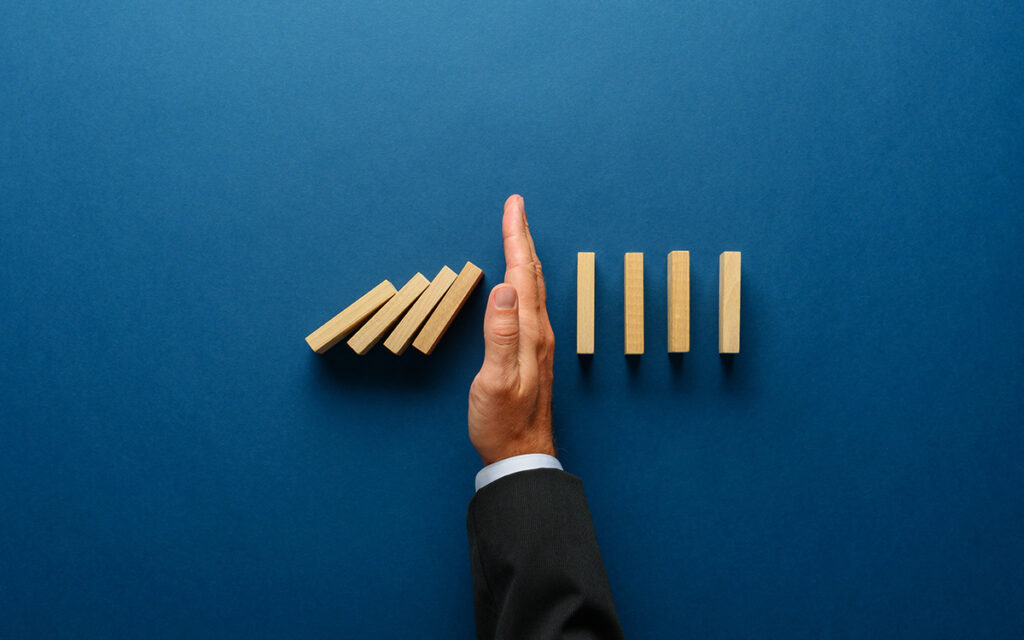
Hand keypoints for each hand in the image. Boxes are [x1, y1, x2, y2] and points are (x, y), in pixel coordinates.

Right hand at [468, 195, 555, 464]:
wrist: (520, 454)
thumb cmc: (503, 422)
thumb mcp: (496, 380)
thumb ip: (500, 335)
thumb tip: (504, 288)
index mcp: (529, 332)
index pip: (521, 274)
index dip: (516, 237)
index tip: (513, 206)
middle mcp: (538, 332)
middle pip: (530, 274)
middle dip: (521, 237)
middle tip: (515, 208)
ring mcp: (537, 342)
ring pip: (532, 287)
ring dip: (523, 256)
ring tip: (517, 234)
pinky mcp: (531, 352)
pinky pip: (529, 303)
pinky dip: (523, 280)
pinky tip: (519, 283)